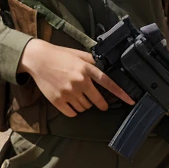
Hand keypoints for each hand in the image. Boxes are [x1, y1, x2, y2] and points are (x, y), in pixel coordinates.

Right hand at [18, 39, 134, 116]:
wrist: (37, 59)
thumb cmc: (59, 55)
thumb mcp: (78, 54)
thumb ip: (92, 61)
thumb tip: (104, 67)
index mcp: (86, 69)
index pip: (108, 83)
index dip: (121, 93)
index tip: (130, 101)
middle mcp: (79, 81)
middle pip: (97, 101)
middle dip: (101, 104)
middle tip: (101, 104)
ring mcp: (68, 92)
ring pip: (85, 107)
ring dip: (85, 105)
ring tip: (77, 95)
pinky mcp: (58, 100)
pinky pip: (72, 113)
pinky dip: (74, 110)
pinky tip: (70, 102)